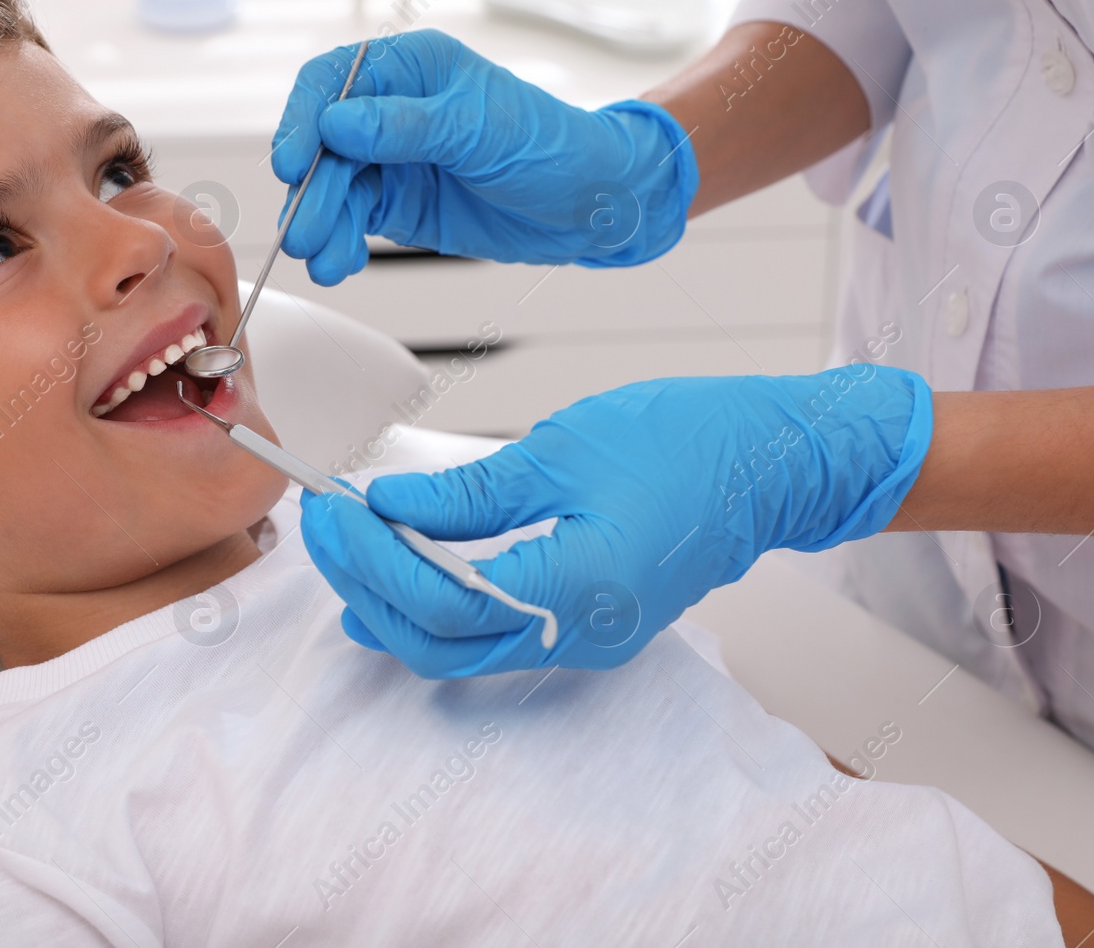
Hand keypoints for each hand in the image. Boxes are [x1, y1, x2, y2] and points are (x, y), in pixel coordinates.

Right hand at [271, 29, 698, 284]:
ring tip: (324, 261)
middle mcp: (390, 110)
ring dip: (322, 224)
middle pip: (324, 144)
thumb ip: (406, 126)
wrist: (589, 204)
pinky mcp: (396, 203)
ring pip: (333, 189)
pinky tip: (339, 263)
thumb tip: (336, 124)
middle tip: (303, 232)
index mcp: (411, 69)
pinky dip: (340, 243)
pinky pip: (352, 220)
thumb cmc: (549, 145)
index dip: (302, 120)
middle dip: (312, 190)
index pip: (332, 81)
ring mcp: (390, 159)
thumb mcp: (480, 130)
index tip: (292, 163)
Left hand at [300, 365, 932, 676]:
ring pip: (460, 650)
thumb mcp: (562, 449)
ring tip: (346, 547)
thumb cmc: (688, 442)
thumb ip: (469, 492)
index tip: (335, 507)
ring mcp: (585, 639)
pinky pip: (491, 635)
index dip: (374, 555)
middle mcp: (581, 633)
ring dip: (394, 602)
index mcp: (579, 587)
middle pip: (439, 641)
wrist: (771, 464)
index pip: (442, 597)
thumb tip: (389, 506)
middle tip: (322, 526)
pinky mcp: (584, 625)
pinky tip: (398, 574)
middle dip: (367, 583)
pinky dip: (435, 608)